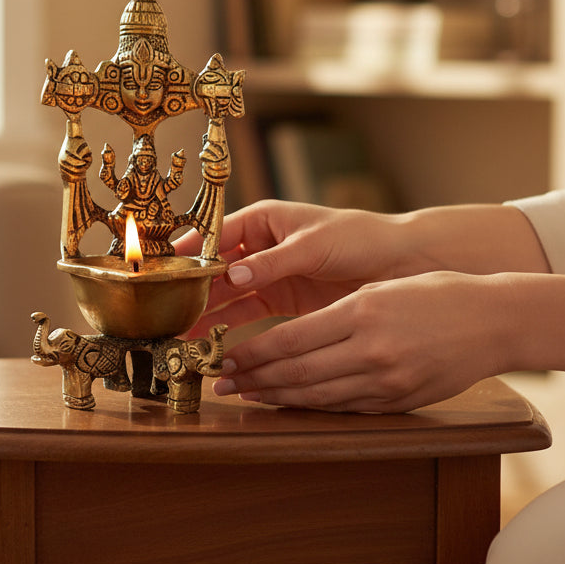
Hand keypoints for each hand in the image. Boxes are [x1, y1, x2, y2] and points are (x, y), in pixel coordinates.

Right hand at [175, 200, 412, 335]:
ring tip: (179, 333)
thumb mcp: (313, 246)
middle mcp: (260, 246)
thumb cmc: (360, 238)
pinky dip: (229, 328)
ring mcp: (269, 275)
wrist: (401, 263)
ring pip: (227, 294)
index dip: (188, 251)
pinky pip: (247, 314)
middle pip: (215, 267)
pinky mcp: (282, 301)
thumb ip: (272, 262)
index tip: (163, 269)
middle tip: (165, 310)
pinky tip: (210, 343)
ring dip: (205, 312)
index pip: (214, 233)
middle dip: (191, 288)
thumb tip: (231, 274)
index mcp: (264, 220)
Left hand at [212, 270, 509, 412]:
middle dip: (255, 379)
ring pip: (317, 396)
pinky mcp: (399, 401)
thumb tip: (287, 340)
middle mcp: (371, 351)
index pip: (290, 340)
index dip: (253, 354)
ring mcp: (387, 381)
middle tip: (223, 384)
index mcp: (361, 313)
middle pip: (297, 372)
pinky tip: (291, 406)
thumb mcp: (377, 290)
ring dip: (277, 399)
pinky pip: (345, 408)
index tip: (226, 358)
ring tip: (249, 397)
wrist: (494, 321)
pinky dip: (313, 408)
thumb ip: (334, 315)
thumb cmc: (435, 293)